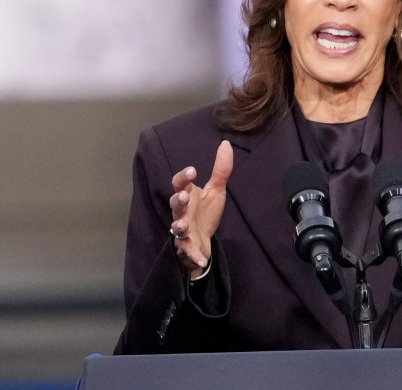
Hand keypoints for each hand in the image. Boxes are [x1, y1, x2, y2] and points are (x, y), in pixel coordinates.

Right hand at [169, 140, 232, 277]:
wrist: (204, 240)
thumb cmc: (206, 211)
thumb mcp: (216, 190)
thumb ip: (221, 169)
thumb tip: (226, 143)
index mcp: (187, 194)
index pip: (179, 183)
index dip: (183, 177)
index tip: (193, 171)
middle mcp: (181, 211)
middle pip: (174, 204)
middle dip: (178, 200)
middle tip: (184, 196)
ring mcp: (182, 228)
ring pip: (176, 226)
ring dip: (179, 226)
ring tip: (183, 225)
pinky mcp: (187, 245)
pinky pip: (188, 250)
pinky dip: (194, 255)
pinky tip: (202, 258)